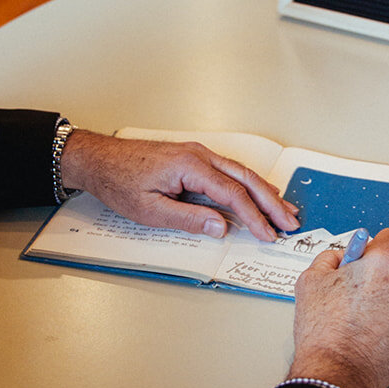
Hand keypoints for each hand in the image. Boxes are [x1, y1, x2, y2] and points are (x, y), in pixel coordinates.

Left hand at [59, 131, 298, 242]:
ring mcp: (197, 154)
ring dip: (264, 191)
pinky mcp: (193, 158)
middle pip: (245, 178)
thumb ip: (188, 218)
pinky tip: (258, 192)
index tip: (268, 233)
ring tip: (284, 209)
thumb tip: (222, 226)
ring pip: (240, 172)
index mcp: (190, 166)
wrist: (98, 159)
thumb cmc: (119, 182)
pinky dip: (247, 183)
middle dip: (271, 201)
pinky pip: (228, 170)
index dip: (254, 216)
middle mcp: (199, 155)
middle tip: (290, 221)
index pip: (232, 193)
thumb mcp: (150, 209)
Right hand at [289, 230, 388, 387]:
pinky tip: (370, 333)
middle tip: (356, 293)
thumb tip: (342, 256)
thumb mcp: (311, 279)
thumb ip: (331, 258)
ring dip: (388, 301)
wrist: (336, 373)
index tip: (368, 256)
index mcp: (385, 263)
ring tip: (360, 318)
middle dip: (380, 277)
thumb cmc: (324, 331)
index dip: (376, 247)